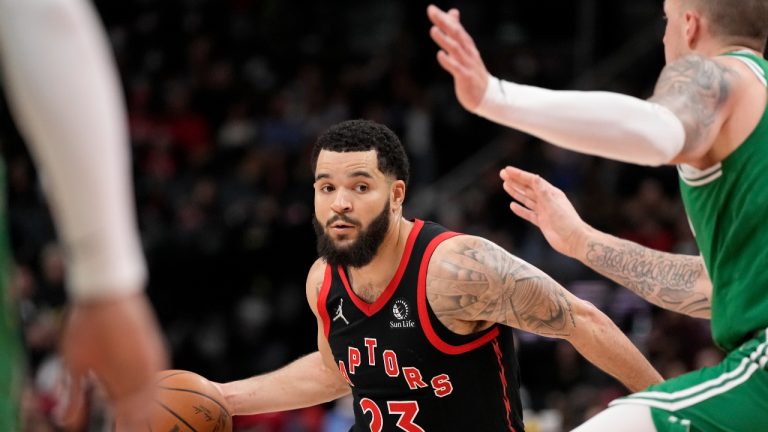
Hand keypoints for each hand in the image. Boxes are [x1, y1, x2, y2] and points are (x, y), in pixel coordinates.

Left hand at [57, 292, 167, 430]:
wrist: (109, 291)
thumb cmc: (87, 327)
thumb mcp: (73, 364)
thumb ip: (74, 397)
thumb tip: (68, 422)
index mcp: (124, 380)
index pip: (129, 417)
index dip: (123, 427)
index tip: (115, 430)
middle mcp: (145, 372)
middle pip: (147, 408)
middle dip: (135, 418)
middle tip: (121, 422)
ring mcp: (154, 357)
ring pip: (155, 391)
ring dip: (143, 402)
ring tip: (127, 405)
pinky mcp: (156, 345)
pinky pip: (157, 374)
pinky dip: (148, 385)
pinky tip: (135, 383)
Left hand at [427, 5, 489, 111]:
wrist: (487, 96)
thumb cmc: (473, 72)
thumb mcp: (466, 49)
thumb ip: (457, 32)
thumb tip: (452, 12)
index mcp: (468, 46)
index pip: (456, 28)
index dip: (444, 18)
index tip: (431, 8)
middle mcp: (468, 52)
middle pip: (456, 34)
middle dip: (443, 22)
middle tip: (431, 11)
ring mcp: (467, 64)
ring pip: (455, 49)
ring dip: (444, 39)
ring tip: (433, 29)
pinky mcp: (466, 77)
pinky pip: (456, 68)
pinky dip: (448, 61)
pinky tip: (440, 54)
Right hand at [500, 166, 590, 258]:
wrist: (574, 240)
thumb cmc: (567, 222)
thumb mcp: (553, 204)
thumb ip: (542, 192)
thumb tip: (534, 177)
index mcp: (551, 193)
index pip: (532, 181)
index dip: (519, 175)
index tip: (507, 170)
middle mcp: (547, 200)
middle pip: (528, 188)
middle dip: (515, 181)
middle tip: (502, 174)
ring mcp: (544, 211)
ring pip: (527, 199)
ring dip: (516, 192)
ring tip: (505, 185)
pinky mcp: (542, 222)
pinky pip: (528, 213)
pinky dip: (520, 209)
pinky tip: (512, 205)